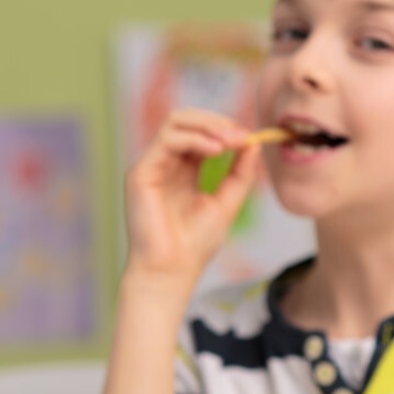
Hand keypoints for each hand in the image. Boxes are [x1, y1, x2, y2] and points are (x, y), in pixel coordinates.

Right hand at [124, 108, 261, 289]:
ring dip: (207, 126)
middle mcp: (164, 165)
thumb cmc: (194, 246)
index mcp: (182, 171)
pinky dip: (194, 138)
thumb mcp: (227, 203)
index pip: (201, 134)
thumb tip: (253, 142)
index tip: (250, 138)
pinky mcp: (140, 173)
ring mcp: (150, 167)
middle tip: (240, 136)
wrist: (171, 272)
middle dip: (216, 122)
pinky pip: (167, 140)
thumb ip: (240, 173)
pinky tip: (215, 150)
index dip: (225, 129)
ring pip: (175, 123)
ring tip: (230, 142)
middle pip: (186, 121)